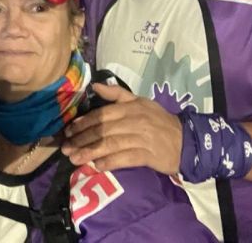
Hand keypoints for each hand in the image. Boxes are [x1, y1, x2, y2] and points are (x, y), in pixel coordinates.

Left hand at [61, 83, 181, 174]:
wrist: (186, 140)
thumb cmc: (159, 121)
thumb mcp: (140, 102)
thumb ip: (116, 94)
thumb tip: (94, 85)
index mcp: (130, 107)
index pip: (102, 114)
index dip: (83, 122)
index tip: (68, 130)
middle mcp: (134, 120)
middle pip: (103, 130)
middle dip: (82, 139)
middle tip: (66, 148)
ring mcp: (142, 138)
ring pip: (111, 144)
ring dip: (90, 152)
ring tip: (75, 159)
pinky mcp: (148, 155)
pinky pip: (125, 158)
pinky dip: (110, 162)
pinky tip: (97, 166)